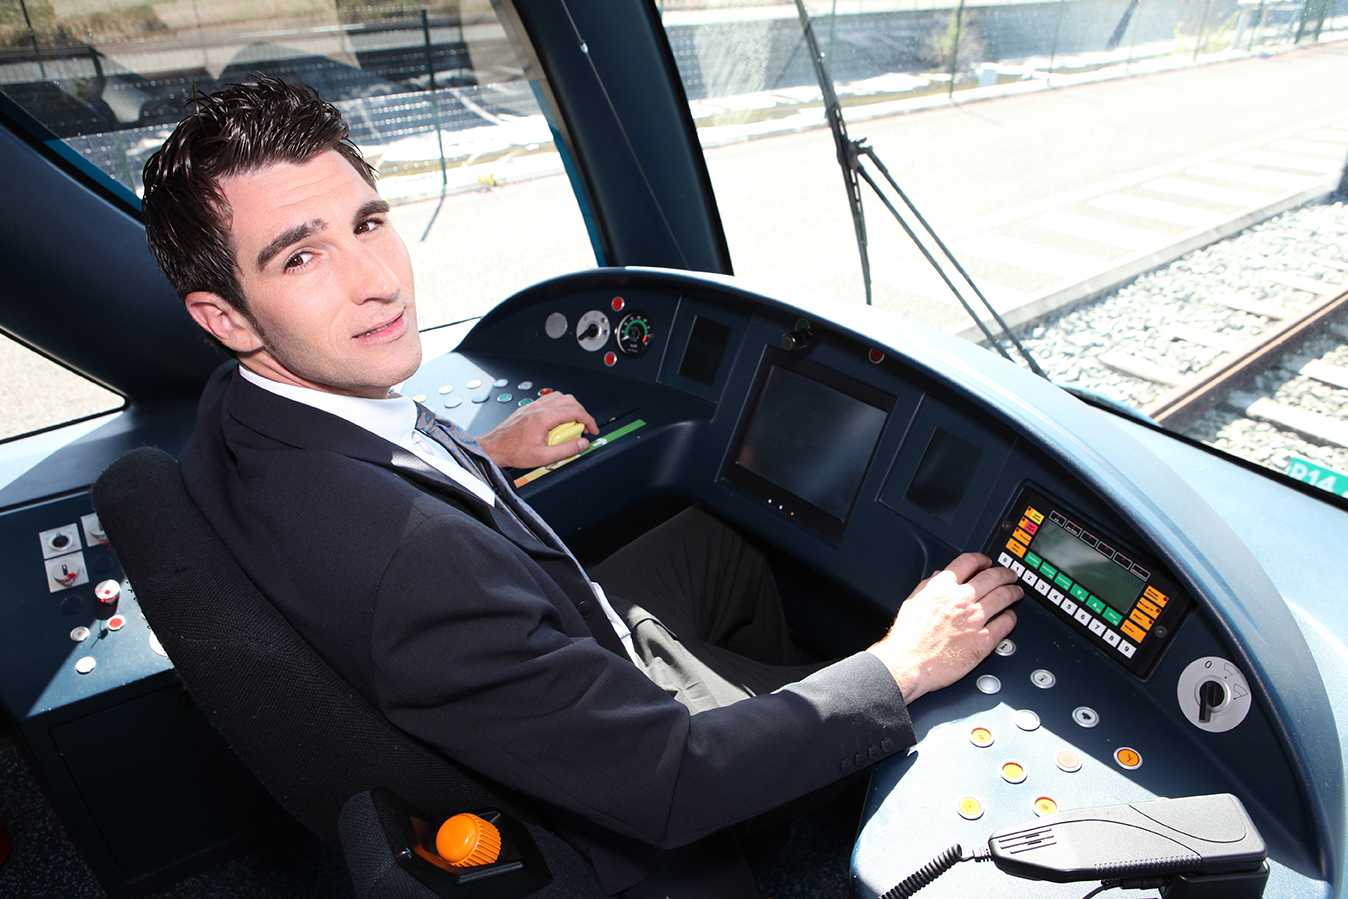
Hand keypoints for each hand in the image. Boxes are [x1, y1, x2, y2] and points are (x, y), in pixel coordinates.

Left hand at [476, 392, 598, 468]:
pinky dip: (559, 407)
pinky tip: (557, 421)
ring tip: (572, 424)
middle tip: (584, 428)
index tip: (592, 430)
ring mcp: (533, 406)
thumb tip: (582, 444)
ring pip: (559, 397)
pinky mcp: (529, 408)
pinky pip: (549, 400)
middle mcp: (538, 408)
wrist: (494, 447)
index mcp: (544, 417)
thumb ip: (566, 450)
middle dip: (582, 413)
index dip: (589, 421)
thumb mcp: (543, 457)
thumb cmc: (513, 451)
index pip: (575, 412)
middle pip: (570, 400)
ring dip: (570, 408)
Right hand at [867, 553, 1020, 704]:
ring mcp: (974, 619)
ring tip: (1017, 593)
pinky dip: (1011, 618)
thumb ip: (928, 586)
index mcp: (942, 587)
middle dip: (1006, 574)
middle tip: (1011, 576)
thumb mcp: (912, 602)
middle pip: (992, 577)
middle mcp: (960, 599)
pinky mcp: (983, 640)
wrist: (908, 663)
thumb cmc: (907, 638)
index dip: (982, 559)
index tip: (987, 562)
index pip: (969, 562)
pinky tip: (1010, 617)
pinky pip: (1005, 623)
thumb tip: (939, 576)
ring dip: (1013, 592)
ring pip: (1004, 597)